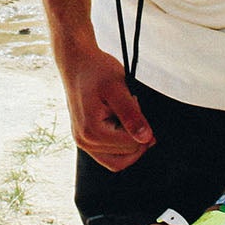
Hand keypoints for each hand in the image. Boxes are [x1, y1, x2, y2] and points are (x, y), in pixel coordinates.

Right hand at [60, 42, 154, 170]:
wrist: (78, 63)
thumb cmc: (96, 71)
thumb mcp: (118, 88)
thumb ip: (132, 115)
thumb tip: (146, 138)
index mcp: (92, 131)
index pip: (132, 145)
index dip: (142, 125)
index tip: (135, 103)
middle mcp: (84, 142)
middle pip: (126, 156)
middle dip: (136, 135)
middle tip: (131, 108)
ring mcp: (83, 142)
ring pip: (117, 161)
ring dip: (129, 143)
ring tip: (125, 117)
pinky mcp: (85, 140)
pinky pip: (108, 155)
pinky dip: (119, 144)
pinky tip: (119, 122)